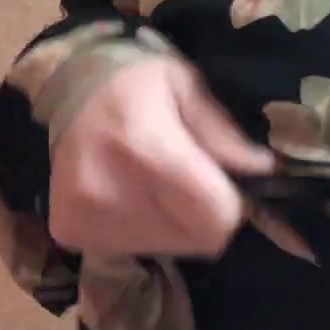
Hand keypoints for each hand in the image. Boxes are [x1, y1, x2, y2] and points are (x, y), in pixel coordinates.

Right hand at [47, 45, 276, 258]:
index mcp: (147, 149)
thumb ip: (222, 134)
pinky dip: (138, 229)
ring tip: (152, 184)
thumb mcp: (187, 86)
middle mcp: (111, 191)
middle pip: (194, 240)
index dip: (232, 205)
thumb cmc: (135, 80)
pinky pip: (129, 249)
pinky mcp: (67, 231)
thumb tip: (263, 170)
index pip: (215, 219)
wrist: (66, 84)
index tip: (226, 184)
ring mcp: (83, 217)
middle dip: (203, 215)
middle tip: (188, 180)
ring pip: (164, 248)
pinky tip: (126, 195)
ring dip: (171, 224)